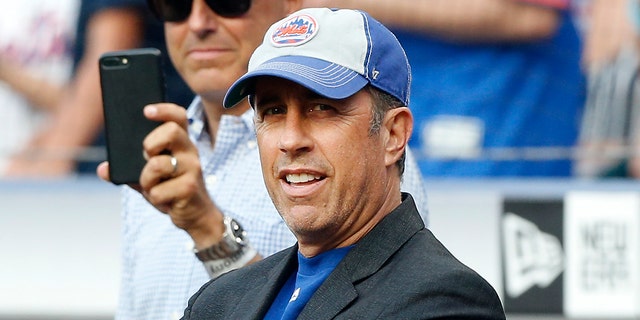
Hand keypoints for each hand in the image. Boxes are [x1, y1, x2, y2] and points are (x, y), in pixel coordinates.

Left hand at [98, 103, 223, 245]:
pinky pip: (157, 191)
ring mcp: (192, 169)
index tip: (147, 111)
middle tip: (147, 156)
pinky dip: (154, 198)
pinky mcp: (189, 189)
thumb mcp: (149, 177)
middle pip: (171, 132)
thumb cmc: (171, 190)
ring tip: (153, 187)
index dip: (164, 110)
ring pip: (156, 165)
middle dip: (151, 143)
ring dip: (146, 180)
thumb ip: (128, 170)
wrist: (195, 215)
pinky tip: (164, 201)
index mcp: (181, 143)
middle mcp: (189, 152)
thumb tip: (103, 169)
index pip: (178, 117)